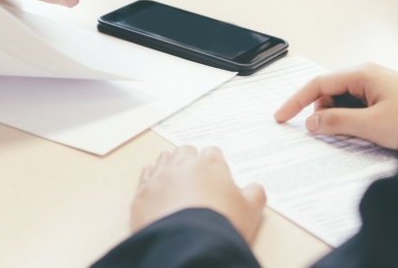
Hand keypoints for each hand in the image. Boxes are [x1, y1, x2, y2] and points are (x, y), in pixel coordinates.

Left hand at [131, 146, 265, 242]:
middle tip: (195, 177)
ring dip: (169, 166)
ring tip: (174, 179)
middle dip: (190, 161)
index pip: (213, 152)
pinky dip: (149, 179)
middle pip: (185, 151)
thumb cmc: (221, 225)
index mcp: (211, 163)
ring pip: (163, 160)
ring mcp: (160, 177)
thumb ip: (255, 194)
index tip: (215, 174)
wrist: (190, 245)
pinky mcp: (142, 194)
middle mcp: (183, 164)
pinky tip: (153, 184)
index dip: (214, 163)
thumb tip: (255, 189)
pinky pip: (144, 178)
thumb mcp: (250, 211)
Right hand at [274, 64, 397, 150]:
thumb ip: (336, 121)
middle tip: (323, 135)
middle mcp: (368, 76)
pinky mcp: (385, 101)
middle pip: (329, 93)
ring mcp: (377, 88)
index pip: (318, 83)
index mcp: (363, 74)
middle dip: (321, 114)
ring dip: (339, 120)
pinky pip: (357, 109)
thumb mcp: (371, 124)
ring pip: (343, 103)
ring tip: (354, 136)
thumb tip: (311, 122)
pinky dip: (352, 122)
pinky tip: (361, 135)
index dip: (296, 100)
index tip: (280, 116)